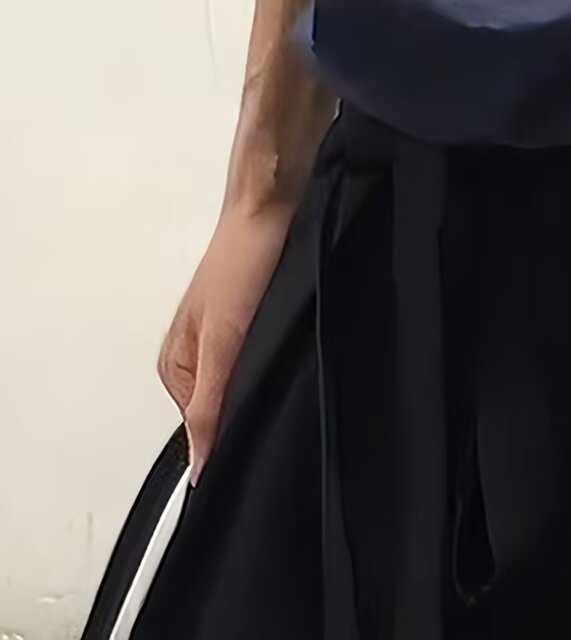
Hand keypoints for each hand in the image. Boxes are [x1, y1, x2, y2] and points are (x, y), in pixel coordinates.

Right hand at [158, 198, 293, 479]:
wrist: (272, 202)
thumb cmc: (241, 259)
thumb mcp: (222, 340)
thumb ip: (209, 403)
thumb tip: (199, 467)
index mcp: (175, 365)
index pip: (201, 429)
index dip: (231, 434)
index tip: (260, 434)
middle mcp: (198, 352)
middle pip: (226, 405)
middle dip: (251, 402)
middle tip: (277, 385)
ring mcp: (228, 333)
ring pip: (250, 380)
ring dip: (268, 376)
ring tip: (288, 359)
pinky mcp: (256, 317)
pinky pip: (267, 355)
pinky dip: (279, 355)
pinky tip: (296, 346)